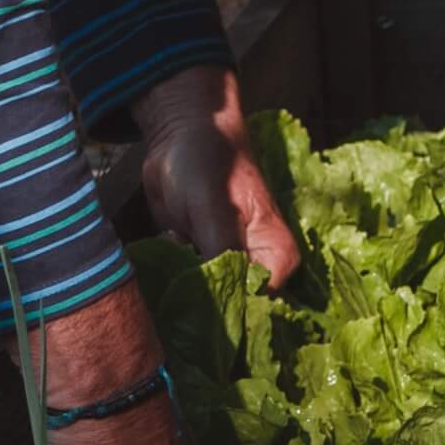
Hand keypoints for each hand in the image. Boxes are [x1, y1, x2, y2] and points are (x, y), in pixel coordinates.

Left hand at [133, 64, 299, 286]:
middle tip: (185, 262)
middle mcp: (254, 266)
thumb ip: (222, 254)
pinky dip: (169, 269)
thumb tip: (219, 302)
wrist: (181, 134)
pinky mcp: (196, 258)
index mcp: (276, 258)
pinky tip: (168, 237)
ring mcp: (224, 264)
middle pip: (232, 306)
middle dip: (203, 298)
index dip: (233, 310)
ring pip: (205, 297)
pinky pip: (183, 281)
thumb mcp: (215, 208)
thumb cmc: (210, 163)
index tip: (205, 298)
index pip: (261, 304)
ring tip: (177, 240)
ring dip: (182, 282)